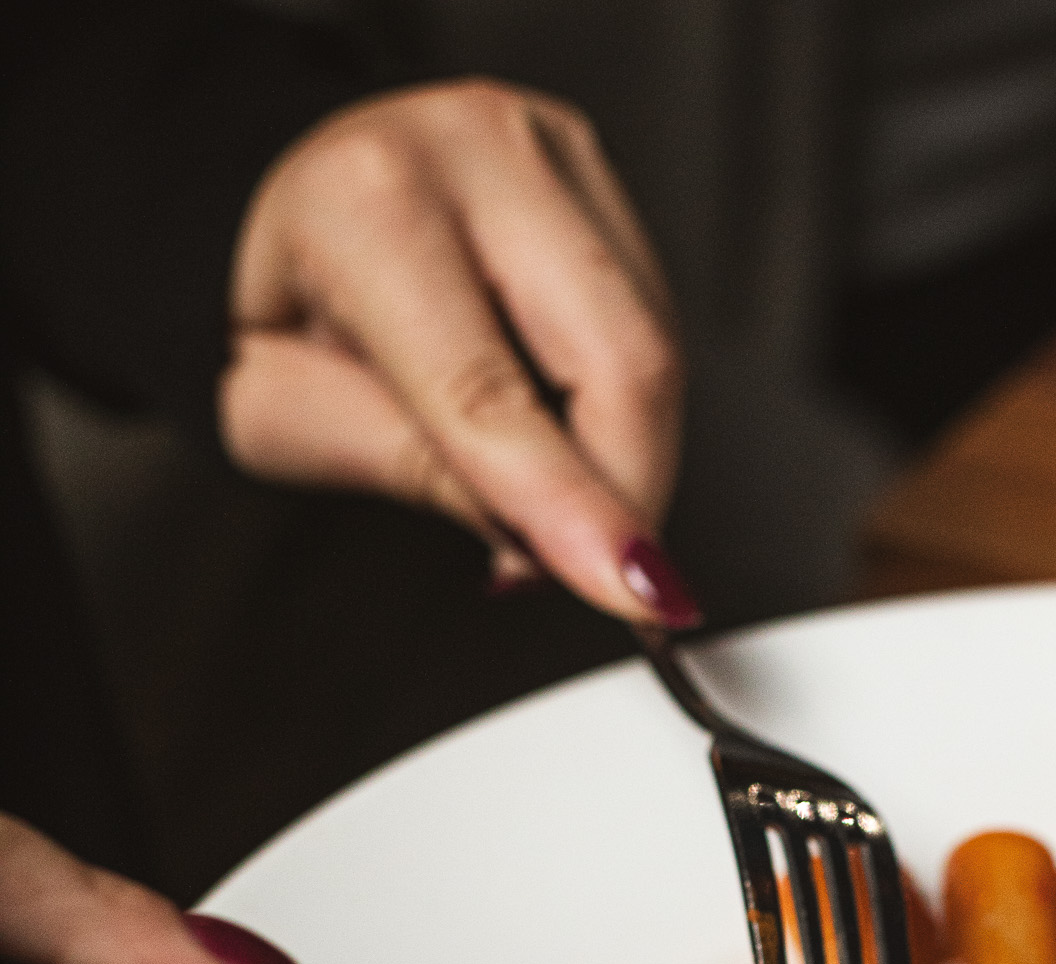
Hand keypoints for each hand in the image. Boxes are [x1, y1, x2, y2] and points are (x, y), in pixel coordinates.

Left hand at [219, 81, 697, 623]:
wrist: (268, 196)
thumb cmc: (271, 301)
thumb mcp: (284, 414)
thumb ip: (412, 469)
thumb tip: (538, 543)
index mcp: (366, 206)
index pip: (495, 395)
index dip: (574, 508)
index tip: (633, 595)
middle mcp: (471, 148)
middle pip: (623, 360)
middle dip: (628, 494)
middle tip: (590, 573)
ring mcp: (545, 148)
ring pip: (657, 346)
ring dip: (627, 456)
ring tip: (542, 489)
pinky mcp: (592, 173)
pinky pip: (654, 321)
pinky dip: (624, 407)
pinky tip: (559, 426)